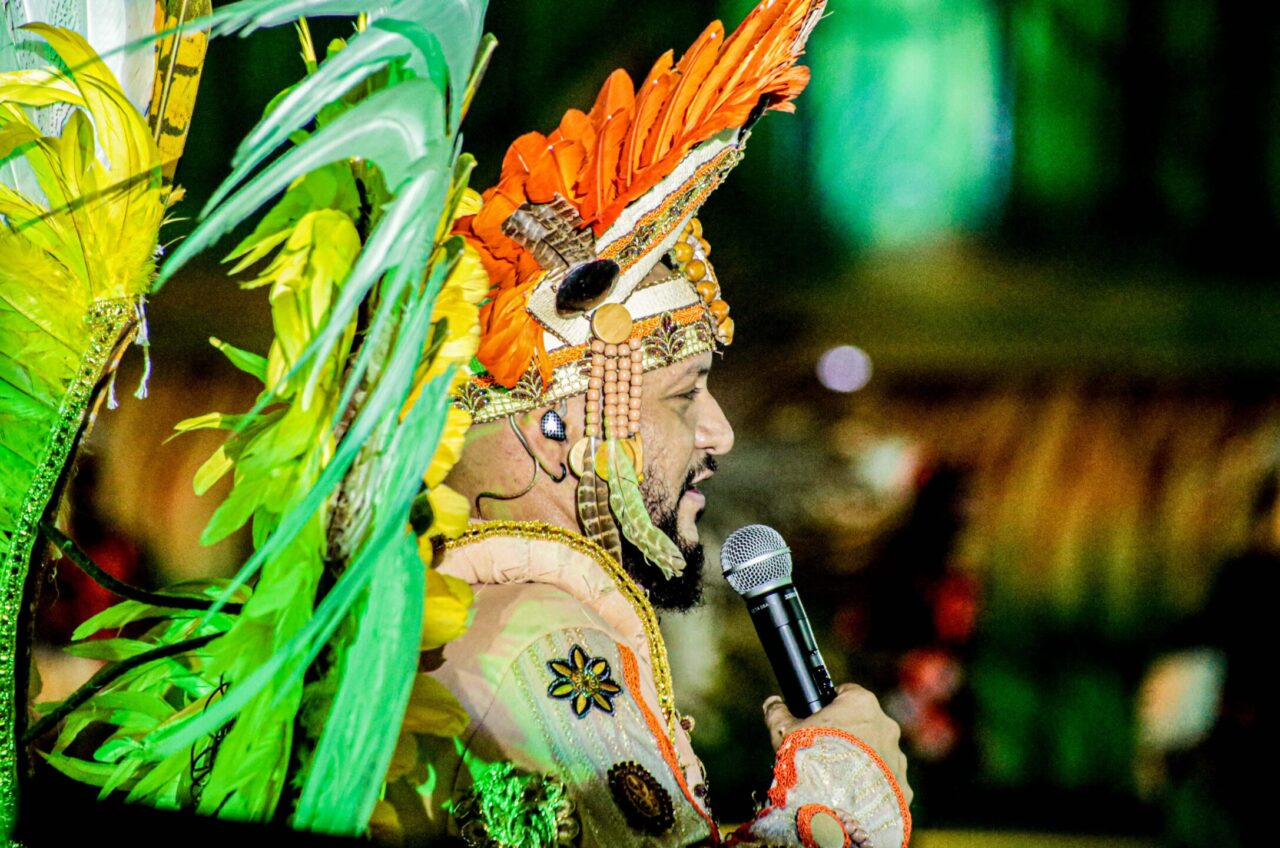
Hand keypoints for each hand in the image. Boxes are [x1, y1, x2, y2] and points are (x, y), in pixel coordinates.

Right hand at [763, 683, 911, 804]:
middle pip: (865, 724)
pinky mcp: (903, 786)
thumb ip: (778, 714)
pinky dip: (873, 788)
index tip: (820, 718)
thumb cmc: (810, 759)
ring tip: (839, 779)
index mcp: (860, 704)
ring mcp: (897, 757)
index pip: (847, 694)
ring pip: (879, 754)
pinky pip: (888, 783)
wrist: (834, 806)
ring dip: (863, 762)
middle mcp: (886, 726)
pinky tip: (853, 797)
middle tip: (826, 753)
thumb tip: (772, 704)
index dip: (832, 705)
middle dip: (849, 735)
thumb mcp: (785, 732)